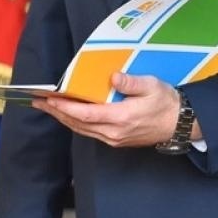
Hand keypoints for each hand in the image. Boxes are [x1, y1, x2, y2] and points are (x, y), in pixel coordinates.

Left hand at [34, 73, 196, 148]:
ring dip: (63, 119)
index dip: (65, 107)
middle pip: (78, 123)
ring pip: (81, 130)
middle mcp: (114, 132)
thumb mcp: (152, 86)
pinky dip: (75, 123)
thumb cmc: (166, 102)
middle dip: (57, 112)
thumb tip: (113, 77)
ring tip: (47, 107)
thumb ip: (132, 82)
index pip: (86, 114)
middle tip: (38, 102)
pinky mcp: (115, 140)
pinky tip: (68, 115)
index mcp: (122, 118)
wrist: (180, 123)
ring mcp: (114, 139)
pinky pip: (89, 132)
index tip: (49, 99)